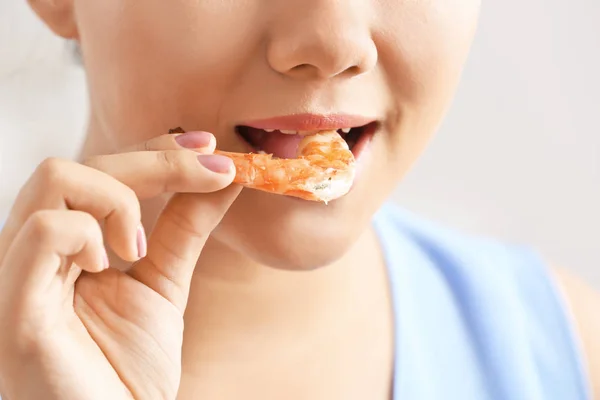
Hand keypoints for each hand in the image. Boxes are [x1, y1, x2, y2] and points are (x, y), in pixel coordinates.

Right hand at [0, 131, 240, 399]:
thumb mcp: (162, 285)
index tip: (210, 147)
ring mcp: (16, 273)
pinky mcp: (14, 304)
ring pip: (56, 178)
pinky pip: (44, 230)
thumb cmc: (125, 373)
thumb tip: (223, 177)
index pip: (100, 171)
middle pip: (82, 164)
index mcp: (64, 247)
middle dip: (156, 160)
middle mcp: (31, 251)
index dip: (154, 149)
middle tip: (212, 169)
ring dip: (120, 197)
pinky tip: (111, 265)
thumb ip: (184, 228)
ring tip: (138, 247)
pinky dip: (89, 233)